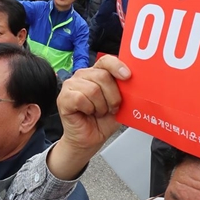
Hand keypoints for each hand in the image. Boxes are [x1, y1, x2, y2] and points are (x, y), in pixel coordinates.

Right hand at [47, 56, 131, 179]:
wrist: (90, 139)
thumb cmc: (103, 121)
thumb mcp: (120, 104)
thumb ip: (125, 91)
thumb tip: (136, 83)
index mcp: (97, 73)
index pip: (106, 60)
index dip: (117, 66)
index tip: (127, 76)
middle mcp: (83, 76)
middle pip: (102, 76)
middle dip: (112, 96)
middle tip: (111, 108)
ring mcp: (71, 85)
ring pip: (93, 89)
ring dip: (100, 106)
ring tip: (98, 112)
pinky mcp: (63, 97)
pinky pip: (80, 98)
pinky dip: (88, 109)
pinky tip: (87, 113)